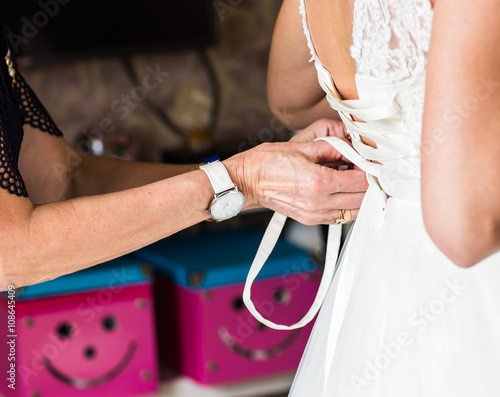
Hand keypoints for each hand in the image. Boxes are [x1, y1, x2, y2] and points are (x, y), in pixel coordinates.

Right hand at [225, 119, 367, 224]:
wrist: (247, 181)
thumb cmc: (268, 162)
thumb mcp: (303, 147)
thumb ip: (333, 148)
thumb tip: (353, 149)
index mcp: (319, 181)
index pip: (360, 180)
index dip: (369, 170)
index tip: (369, 162)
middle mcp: (319, 202)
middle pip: (361, 198)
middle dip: (369, 184)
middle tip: (367, 171)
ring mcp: (314, 214)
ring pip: (353, 212)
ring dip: (360, 198)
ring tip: (357, 183)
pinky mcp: (310, 219)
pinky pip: (339, 217)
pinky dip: (348, 207)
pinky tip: (344, 194)